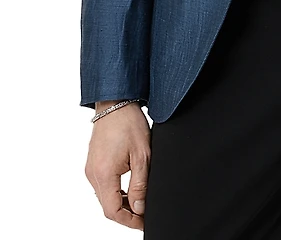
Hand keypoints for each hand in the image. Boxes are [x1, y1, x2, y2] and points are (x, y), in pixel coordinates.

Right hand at [85, 100, 150, 230]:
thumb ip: (140, 184)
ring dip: (121, 203)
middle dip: (126, 214)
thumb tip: (139, 208)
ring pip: (104, 197)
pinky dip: (115, 192)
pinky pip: (102, 186)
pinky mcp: (92, 164)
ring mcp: (91, 169)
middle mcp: (93, 174)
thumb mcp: (142, 155)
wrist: (115, 103)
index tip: (143, 222)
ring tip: (140, 202)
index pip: (113, 211)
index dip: (129, 221)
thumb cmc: (128, 123)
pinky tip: (129, 189)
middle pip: (107, 207)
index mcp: (104, 174)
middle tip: (144, 214)